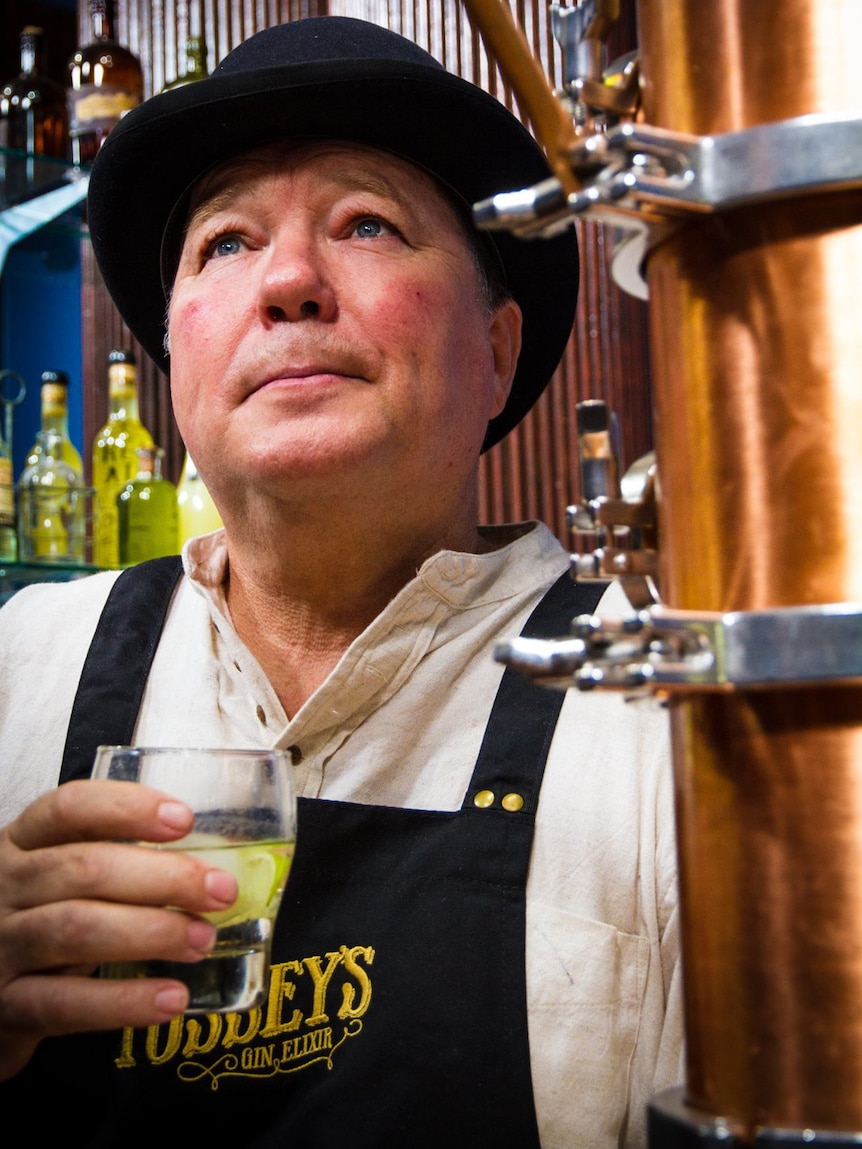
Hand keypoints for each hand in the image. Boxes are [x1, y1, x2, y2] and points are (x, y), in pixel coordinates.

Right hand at [0, 779, 237, 1080]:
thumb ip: (111, 862)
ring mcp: (0, 948)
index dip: (127, 809)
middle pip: (85, 868)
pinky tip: (171, 998)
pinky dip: (125, 1002)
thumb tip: (206, 864)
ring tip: (202, 940)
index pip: (68, 808)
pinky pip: (66, 1003)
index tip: (184, 819)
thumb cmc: (34, 924)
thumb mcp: (56, 881)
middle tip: (219, 890)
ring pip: (76, 929)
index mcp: (21, 845)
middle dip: (163, 877)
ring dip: (151, 932)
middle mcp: (4, 888)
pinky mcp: (5, 1008)